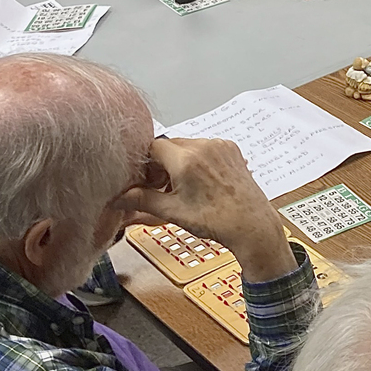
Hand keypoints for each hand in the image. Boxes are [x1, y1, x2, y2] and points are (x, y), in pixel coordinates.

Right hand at [120, 138, 296, 281]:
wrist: (251, 225)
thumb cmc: (216, 220)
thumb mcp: (172, 212)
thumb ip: (142, 201)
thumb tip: (119, 199)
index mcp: (186, 159)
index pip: (152, 147)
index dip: (146, 165)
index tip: (147, 181)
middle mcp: (204, 146)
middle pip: (170, 146)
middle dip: (162, 164)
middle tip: (163, 187)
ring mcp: (220, 146)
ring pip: (188, 147)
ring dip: (180, 162)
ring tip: (184, 188)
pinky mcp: (232, 150)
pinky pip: (206, 148)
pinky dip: (199, 160)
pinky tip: (201, 183)